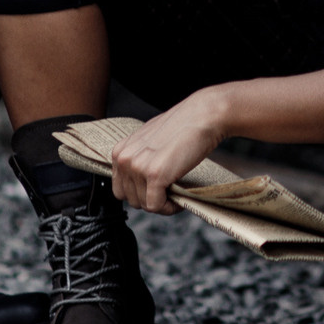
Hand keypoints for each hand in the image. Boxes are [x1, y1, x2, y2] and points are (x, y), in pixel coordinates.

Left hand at [110, 89, 230, 211]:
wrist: (203, 116)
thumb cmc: (183, 126)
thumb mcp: (150, 141)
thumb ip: (140, 158)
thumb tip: (142, 181)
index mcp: (120, 151)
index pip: (121, 189)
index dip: (141, 193)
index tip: (158, 190)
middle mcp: (124, 159)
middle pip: (131, 199)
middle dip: (151, 199)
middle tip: (170, 191)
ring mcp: (137, 167)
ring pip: (144, 205)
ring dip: (162, 203)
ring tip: (177, 191)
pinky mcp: (154, 175)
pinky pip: (156, 206)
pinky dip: (169, 207)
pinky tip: (180, 197)